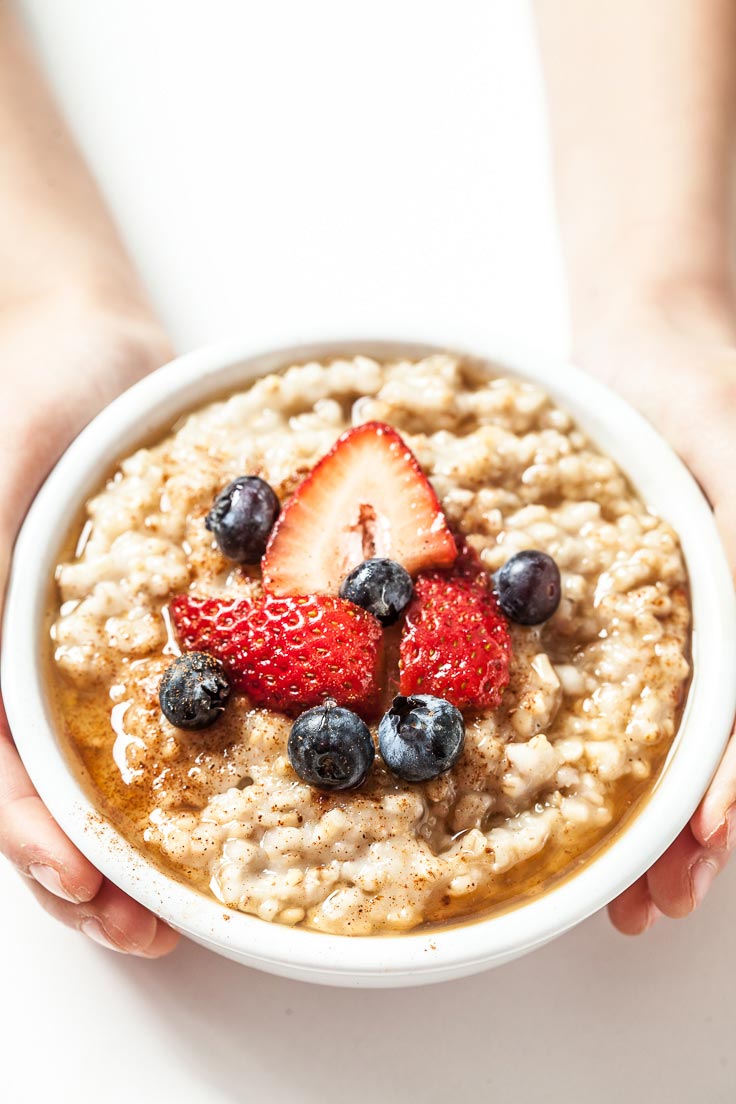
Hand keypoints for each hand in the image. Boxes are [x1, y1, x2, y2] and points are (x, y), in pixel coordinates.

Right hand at [0, 289, 179, 955]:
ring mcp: (110, 663)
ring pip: (121, 776)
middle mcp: (37, 674)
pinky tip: (261, 788)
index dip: (33, 834)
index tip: (86, 886)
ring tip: (194, 906)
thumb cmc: (24, 400)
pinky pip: (195, 709)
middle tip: (152, 932)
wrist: (95, 349)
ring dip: (150, 846)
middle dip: (96, 874)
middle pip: (54, 797)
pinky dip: (219, 759)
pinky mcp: (175, 636)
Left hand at [575, 290, 735, 932]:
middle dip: (693, 831)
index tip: (703, 837)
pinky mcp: (630, 618)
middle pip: (721, 743)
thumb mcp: (729, 442)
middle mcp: (724, 625)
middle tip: (652, 904)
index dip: (733, 775)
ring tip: (628, 893)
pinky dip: (610, 757)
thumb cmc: (703, 380)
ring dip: (657, 820)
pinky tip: (584, 802)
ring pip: (675, 739)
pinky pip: (621, 698)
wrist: (647, 340)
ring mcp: (681, 628)